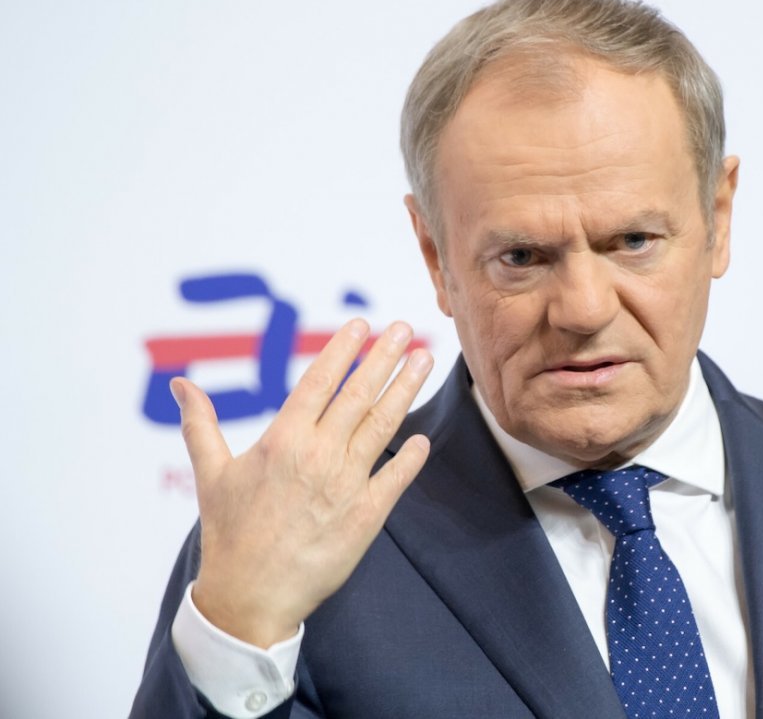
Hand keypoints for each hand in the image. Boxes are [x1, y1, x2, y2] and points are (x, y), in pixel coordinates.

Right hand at [170, 319, 432, 647]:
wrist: (249, 597)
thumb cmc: (229, 534)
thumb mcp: (210, 474)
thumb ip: (200, 424)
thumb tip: (179, 385)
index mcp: (282, 440)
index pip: (320, 381)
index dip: (343, 349)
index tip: (363, 324)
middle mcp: (318, 455)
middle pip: (358, 394)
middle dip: (384, 357)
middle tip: (405, 329)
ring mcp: (345, 485)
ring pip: (382, 425)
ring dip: (405, 389)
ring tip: (424, 359)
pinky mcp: (365, 516)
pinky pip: (394, 478)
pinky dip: (412, 456)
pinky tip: (424, 437)